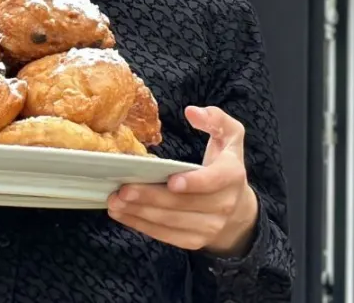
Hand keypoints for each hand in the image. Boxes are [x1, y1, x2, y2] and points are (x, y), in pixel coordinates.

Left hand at [107, 106, 260, 256]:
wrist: (237, 211)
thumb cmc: (225, 166)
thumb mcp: (230, 137)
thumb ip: (215, 119)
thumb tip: (192, 112)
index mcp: (231, 176)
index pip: (213, 181)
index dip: (193, 183)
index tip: (171, 180)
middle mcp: (223, 205)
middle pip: (183, 204)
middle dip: (151, 197)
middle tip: (123, 189)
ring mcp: (209, 227)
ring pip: (171, 222)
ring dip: (140, 213)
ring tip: (116, 201)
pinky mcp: (194, 241)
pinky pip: (166, 235)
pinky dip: (142, 226)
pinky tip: (124, 214)